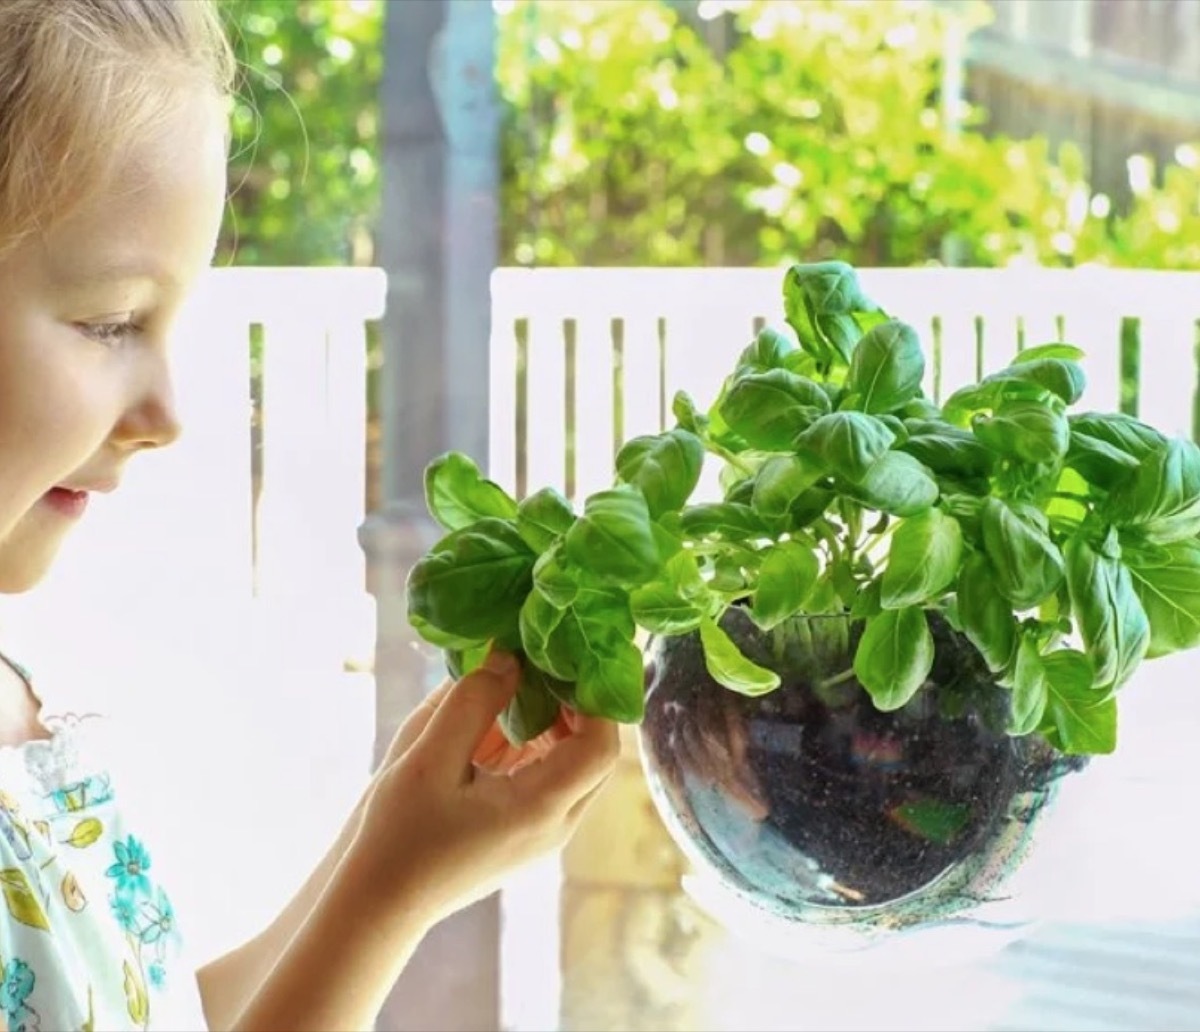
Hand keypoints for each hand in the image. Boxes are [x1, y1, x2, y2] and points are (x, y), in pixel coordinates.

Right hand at [352, 650, 619, 927]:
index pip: (600, 746)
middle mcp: (555, 827)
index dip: (593, 699)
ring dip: (555, 722)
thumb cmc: (398, 834)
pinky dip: (535, 744)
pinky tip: (501, 719)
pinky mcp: (526, 834)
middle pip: (595, 755)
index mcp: (539, 809)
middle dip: (575, 705)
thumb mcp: (427, 758)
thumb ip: (470, 703)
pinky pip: (550, 779)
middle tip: (542, 664)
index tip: (564, 661)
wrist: (379, 901)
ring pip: (575, 766)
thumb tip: (509, 658)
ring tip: (518, 684)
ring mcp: (544, 835)